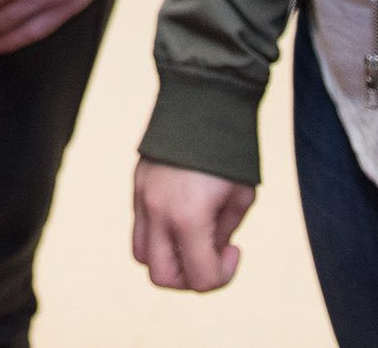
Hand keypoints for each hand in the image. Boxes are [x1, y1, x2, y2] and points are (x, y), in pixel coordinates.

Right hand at [134, 158, 253, 291]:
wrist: (202, 98)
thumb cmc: (229, 149)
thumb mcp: (241, 197)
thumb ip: (223, 232)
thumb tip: (210, 251)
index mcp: (188, 218)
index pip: (200, 279)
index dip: (224, 275)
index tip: (236, 248)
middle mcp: (157, 212)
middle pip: (162, 277)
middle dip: (190, 277)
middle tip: (211, 253)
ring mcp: (142, 198)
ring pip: (142, 255)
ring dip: (169, 258)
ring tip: (193, 238)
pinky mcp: (136, 185)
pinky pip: (140, 227)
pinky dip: (160, 235)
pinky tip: (183, 216)